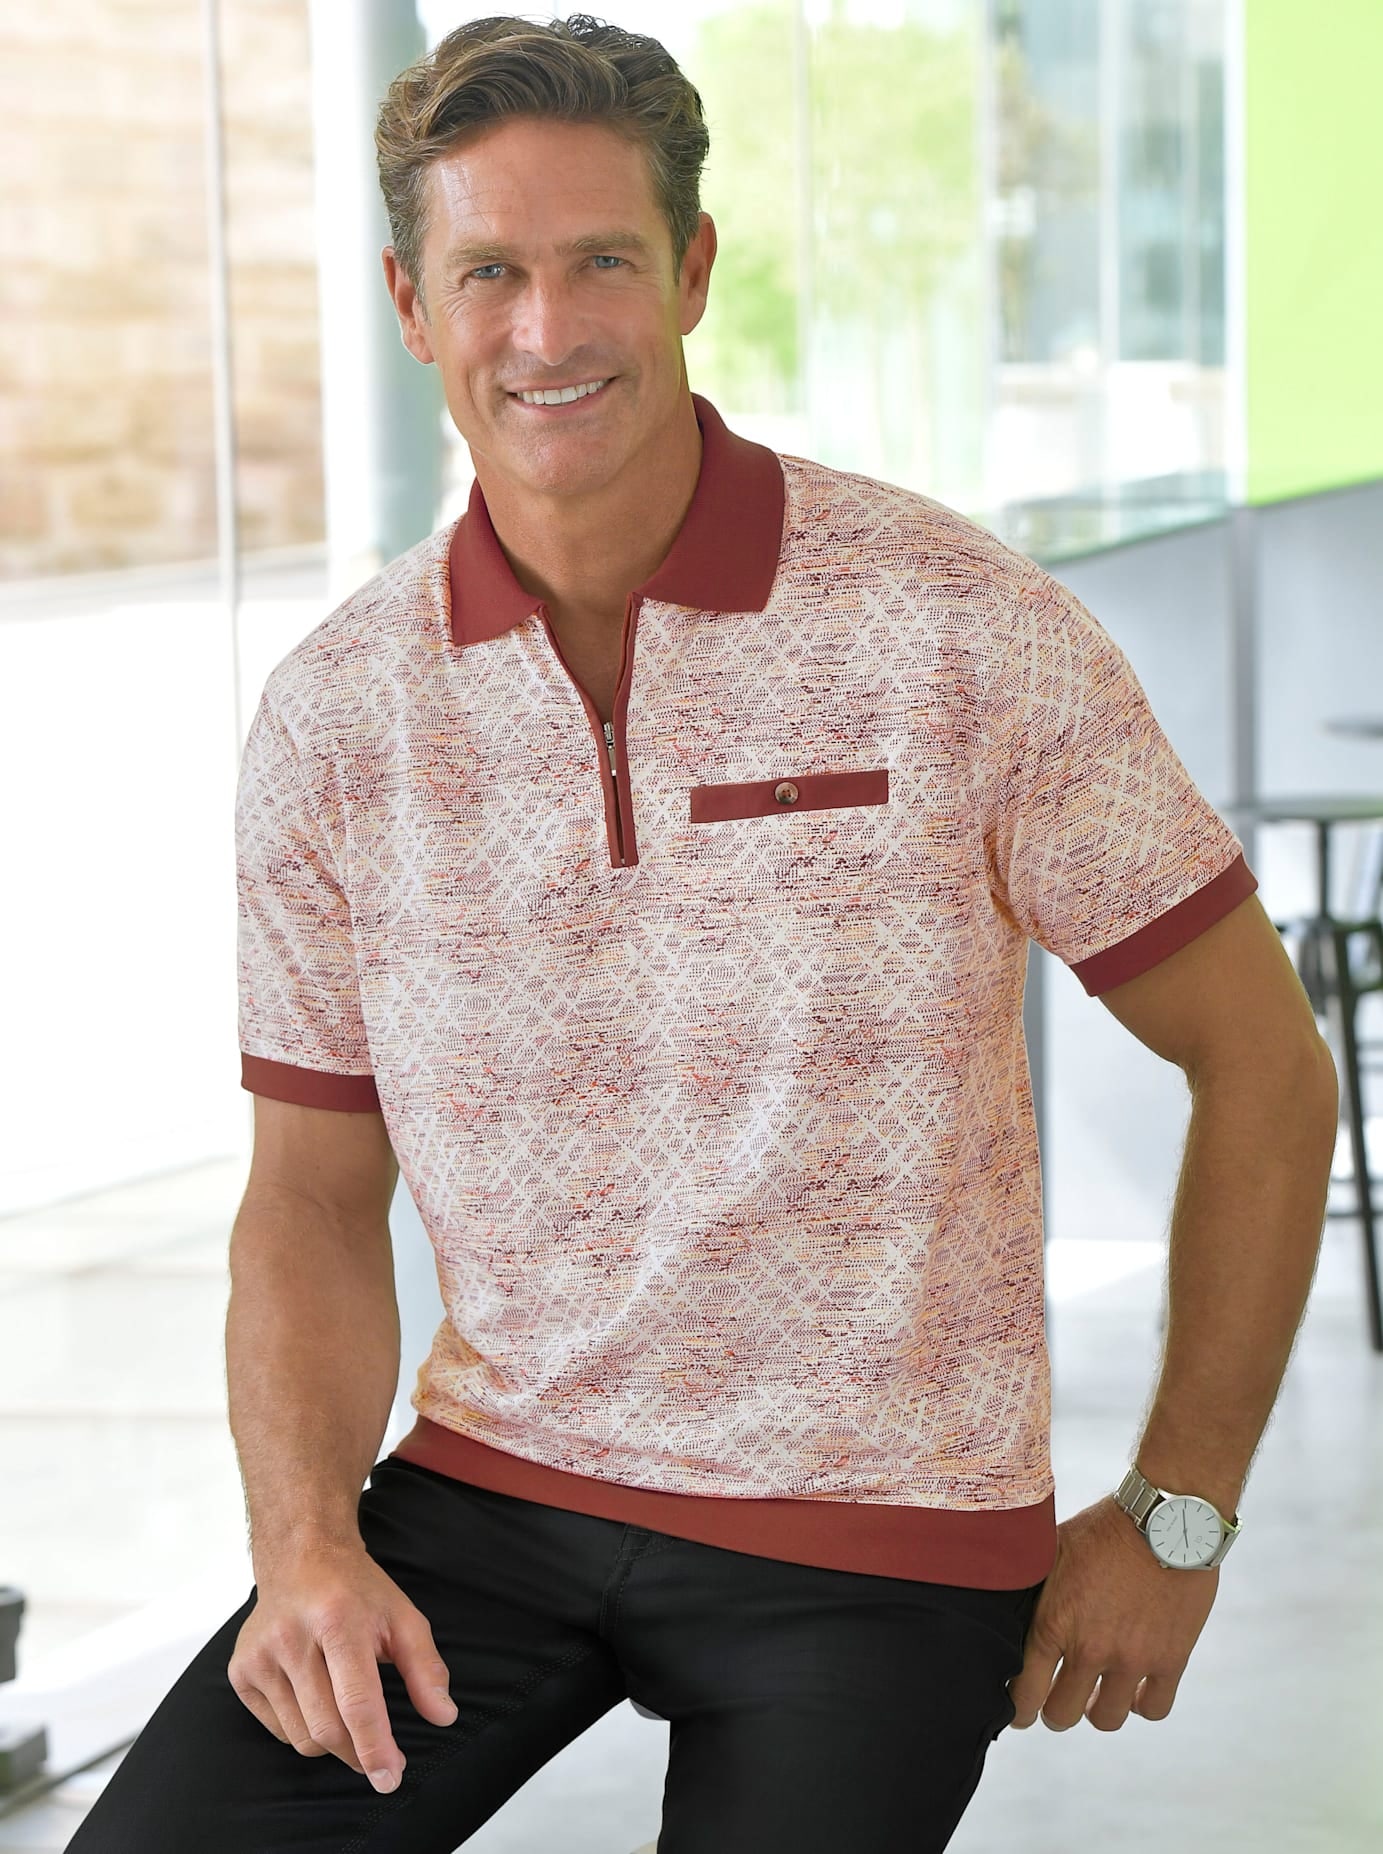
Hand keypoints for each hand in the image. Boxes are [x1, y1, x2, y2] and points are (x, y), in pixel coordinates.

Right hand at [228, 1543, 458, 1793]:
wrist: (300, 1558)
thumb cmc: (356, 1590)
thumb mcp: (402, 1617)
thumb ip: (426, 1668)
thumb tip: (444, 1716)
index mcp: (338, 1620)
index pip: (356, 1701)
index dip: (375, 1747)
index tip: (390, 1778)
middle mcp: (292, 1638)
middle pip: (327, 1728)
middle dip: (359, 1754)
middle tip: (381, 1760)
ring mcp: (260, 1656)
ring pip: (301, 1737)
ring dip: (333, 1744)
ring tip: (348, 1715)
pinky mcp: (240, 1672)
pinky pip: (279, 1731)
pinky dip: (305, 1730)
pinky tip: (317, 1698)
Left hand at [1007, 1494, 1218, 1730]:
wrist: (1164, 1519)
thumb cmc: (1104, 1528)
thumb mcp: (1053, 1549)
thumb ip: (1033, 1586)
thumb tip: (1006, 1598)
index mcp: (1054, 1623)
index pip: (1025, 1692)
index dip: (1018, 1709)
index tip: (1020, 1711)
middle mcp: (1090, 1649)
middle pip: (1062, 1714)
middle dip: (1054, 1712)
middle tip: (1057, 1701)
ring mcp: (1132, 1659)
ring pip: (1107, 1719)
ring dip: (1098, 1711)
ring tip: (1097, 1697)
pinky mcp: (1171, 1660)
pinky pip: (1154, 1709)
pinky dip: (1142, 1705)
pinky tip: (1135, 1691)